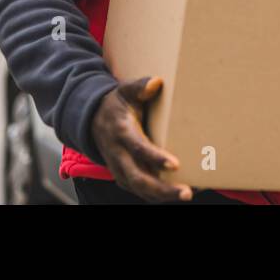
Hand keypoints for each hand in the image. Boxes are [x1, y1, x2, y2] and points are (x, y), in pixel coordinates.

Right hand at [90, 76, 192, 201]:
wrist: (92, 120)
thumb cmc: (117, 104)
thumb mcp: (125, 90)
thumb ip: (139, 86)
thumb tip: (156, 82)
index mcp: (122, 132)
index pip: (139, 148)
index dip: (156, 158)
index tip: (176, 164)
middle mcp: (119, 155)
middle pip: (139, 178)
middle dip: (162, 189)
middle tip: (186, 193)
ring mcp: (119, 169)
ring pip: (139, 189)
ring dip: (162, 196)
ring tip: (185, 195)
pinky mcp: (123, 176)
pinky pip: (139, 191)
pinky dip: (156, 196)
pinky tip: (175, 195)